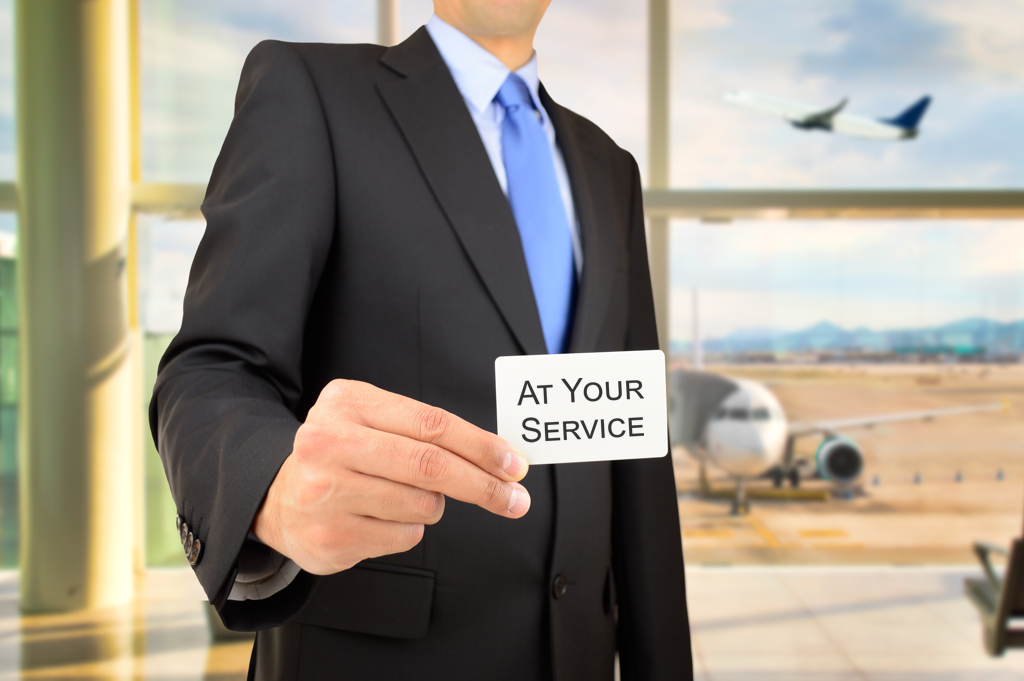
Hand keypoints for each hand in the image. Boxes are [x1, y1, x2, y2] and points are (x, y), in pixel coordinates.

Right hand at [252, 380, 530, 574]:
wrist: (278, 499)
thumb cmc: (343, 454)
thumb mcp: (373, 421)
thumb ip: (428, 431)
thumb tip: (501, 458)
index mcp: (347, 402)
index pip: (432, 423)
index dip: (481, 446)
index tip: (515, 464)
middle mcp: (329, 442)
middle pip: (431, 466)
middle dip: (483, 485)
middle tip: (515, 499)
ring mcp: (326, 492)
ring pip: (423, 505)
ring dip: (433, 505)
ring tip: (400, 496)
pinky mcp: (331, 536)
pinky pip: (405, 535)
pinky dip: (408, 528)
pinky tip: (378, 518)